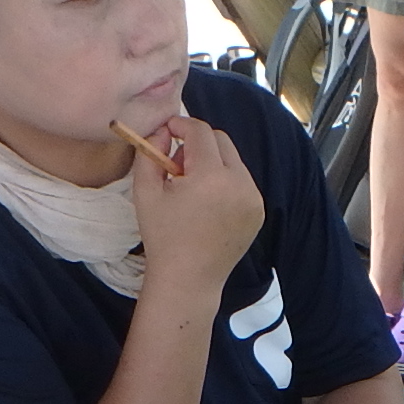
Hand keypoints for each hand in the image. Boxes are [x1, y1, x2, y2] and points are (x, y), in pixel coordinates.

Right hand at [122, 111, 264, 288]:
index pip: (201, 132)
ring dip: (212, 162)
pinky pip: (242, 180)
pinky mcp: (258, 211)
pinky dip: (225, 181)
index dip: (181, 125)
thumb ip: (150, 152)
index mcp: (211, 177)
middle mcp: (240, 184)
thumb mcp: (145, 191)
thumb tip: (163, 132)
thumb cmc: (163, 237)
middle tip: (177, 165)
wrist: (189, 279)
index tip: (168, 131)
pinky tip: (207, 204)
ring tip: (191, 188)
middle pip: (221, 140)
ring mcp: (253, 198)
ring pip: (233, 160)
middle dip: (198, 144)